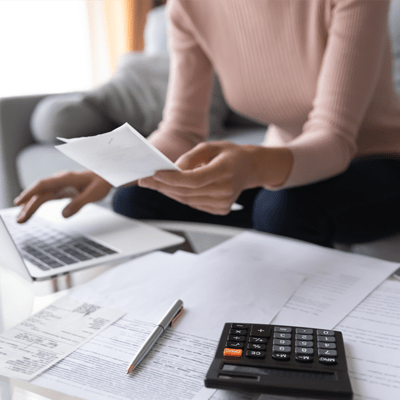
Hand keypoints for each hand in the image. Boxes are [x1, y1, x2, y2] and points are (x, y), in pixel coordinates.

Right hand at [14, 171, 112, 222]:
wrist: (106, 176)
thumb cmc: (101, 182)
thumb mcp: (94, 194)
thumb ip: (79, 203)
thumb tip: (64, 215)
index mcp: (66, 178)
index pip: (43, 185)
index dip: (30, 193)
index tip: (20, 202)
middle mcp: (60, 180)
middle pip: (40, 192)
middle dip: (28, 205)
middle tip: (19, 219)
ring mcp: (60, 185)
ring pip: (41, 195)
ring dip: (30, 206)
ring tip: (21, 219)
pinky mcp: (62, 190)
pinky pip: (46, 197)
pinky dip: (37, 204)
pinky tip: (29, 210)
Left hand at [138, 141, 256, 214]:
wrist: (250, 168)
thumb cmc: (229, 154)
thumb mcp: (211, 146)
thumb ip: (191, 156)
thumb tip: (174, 169)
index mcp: (225, 170)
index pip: (194, 179)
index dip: (172, 179)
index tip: (154, 174)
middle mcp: (226, 189)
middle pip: (187, 192)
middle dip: (163, 186)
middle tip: (145, 180)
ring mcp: (224, 202)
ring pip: (188, 200)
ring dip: (169, 192)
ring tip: (154, 184)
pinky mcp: (221, 209)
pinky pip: (194, 204)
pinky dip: (181, 196)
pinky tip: (171, 189)